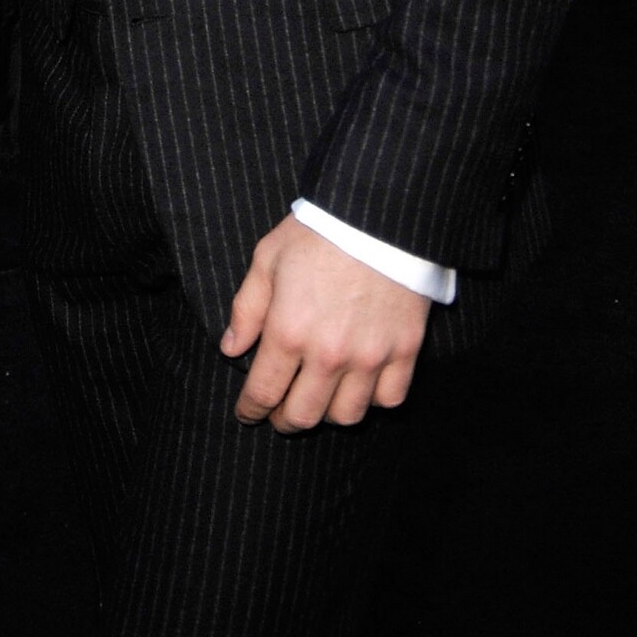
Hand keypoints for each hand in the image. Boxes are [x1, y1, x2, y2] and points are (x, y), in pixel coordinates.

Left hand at [220, 216, 428, 432]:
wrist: (377, 215)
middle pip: (303, 416)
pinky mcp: (405, 350)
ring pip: (347, 416)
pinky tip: (360, 387)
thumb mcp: (267, 260)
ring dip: (327, 415)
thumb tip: (231, 348)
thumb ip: (246, 310)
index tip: (246, 413)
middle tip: (279, 414)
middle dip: (284, 421)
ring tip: (319, 400)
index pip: (263, 392)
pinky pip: (389, 399)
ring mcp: (370, 356)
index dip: (250, 410)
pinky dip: (373, 401)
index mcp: (288, 332)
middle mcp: (328, 354)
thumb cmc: (317, 233)